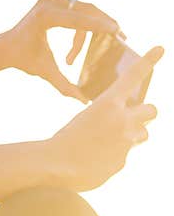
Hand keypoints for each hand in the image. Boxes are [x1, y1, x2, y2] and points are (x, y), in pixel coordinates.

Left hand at [0, 0, 121, 100]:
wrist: (7, 47)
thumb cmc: (24, 60)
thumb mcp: (45, 72)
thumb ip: (64, 86)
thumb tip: (83, 102)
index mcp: (44, 16)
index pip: (77, 19)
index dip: (98, 25)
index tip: (116, 30)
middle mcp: (48, 1)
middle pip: (85, 11)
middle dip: (103, 24)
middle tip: (120, 36)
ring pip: (85, 9)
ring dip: (95, 25)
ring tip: (112, 37)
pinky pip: (79, 8)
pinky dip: (88, 21)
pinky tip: (98, 33)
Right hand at [47, 46, 161, 191]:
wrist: (54, 167)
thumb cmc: (63, 140)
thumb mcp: (84, 119)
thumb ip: (107, 119)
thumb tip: (123, 130)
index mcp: (108, 103)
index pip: (133, 76)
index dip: (149, 61)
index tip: (160, 48)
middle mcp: (122, 120)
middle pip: (152, 110)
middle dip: (145, 112)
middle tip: (132, 117)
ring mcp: (126, 141)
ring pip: (143, 134)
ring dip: (132, 135)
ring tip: (108, 142)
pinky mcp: (123, 160)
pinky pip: (124, 155)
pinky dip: (112, 156)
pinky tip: (95, 160)